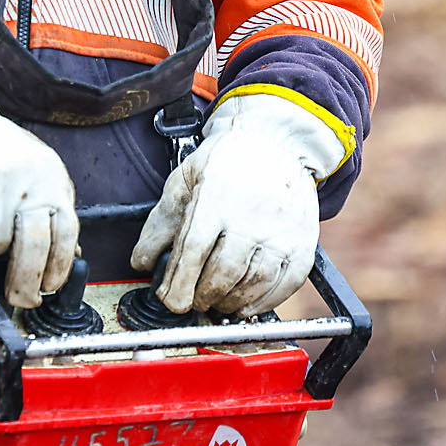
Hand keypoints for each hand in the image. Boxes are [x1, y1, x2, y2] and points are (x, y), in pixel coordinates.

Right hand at [0, 56, 77, 307]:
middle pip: (34, 250)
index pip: (66, 230)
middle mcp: (26, 183)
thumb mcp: (31, 166)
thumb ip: (49, 204)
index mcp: (49, 175)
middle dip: (26, 283)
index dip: (60, 266)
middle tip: (21, 299)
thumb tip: (67, 253)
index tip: (52, 286)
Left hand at [130, 91, 351, 315]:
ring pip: (253, 284)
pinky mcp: (303, 242)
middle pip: (222, 273)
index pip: (194, 251)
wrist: (276, 142)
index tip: (171, 300)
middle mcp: (251, 216)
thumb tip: (142, 261)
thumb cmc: (227, 160)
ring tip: (217, 302)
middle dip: (202, 296)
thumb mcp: (185, 180)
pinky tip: (246, 303)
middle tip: (193, 301)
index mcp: (216, 198)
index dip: (180, 283)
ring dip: (230, 303)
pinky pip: (285, 285)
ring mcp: (281, 231)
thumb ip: (162, 222)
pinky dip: (263, 303)